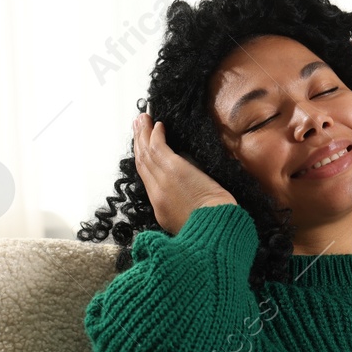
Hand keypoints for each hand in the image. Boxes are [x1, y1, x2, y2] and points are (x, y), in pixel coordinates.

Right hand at [132, 112, 236, 235]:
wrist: (214, 232)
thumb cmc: (210, 230)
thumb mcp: (188, 224)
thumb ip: (182, 208)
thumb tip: (187, 194)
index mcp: (161, 208)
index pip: (147, 179)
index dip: (143, 160)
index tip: (142, 148)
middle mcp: (157, 193)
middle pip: (142, 163)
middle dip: (139, 143)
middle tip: (137, 126)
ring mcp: (163, 181)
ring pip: (146, 153)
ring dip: (143, 134)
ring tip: (142, 119)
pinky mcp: (173, 170)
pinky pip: (158, 147)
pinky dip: (155, 134)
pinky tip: (157, 124)